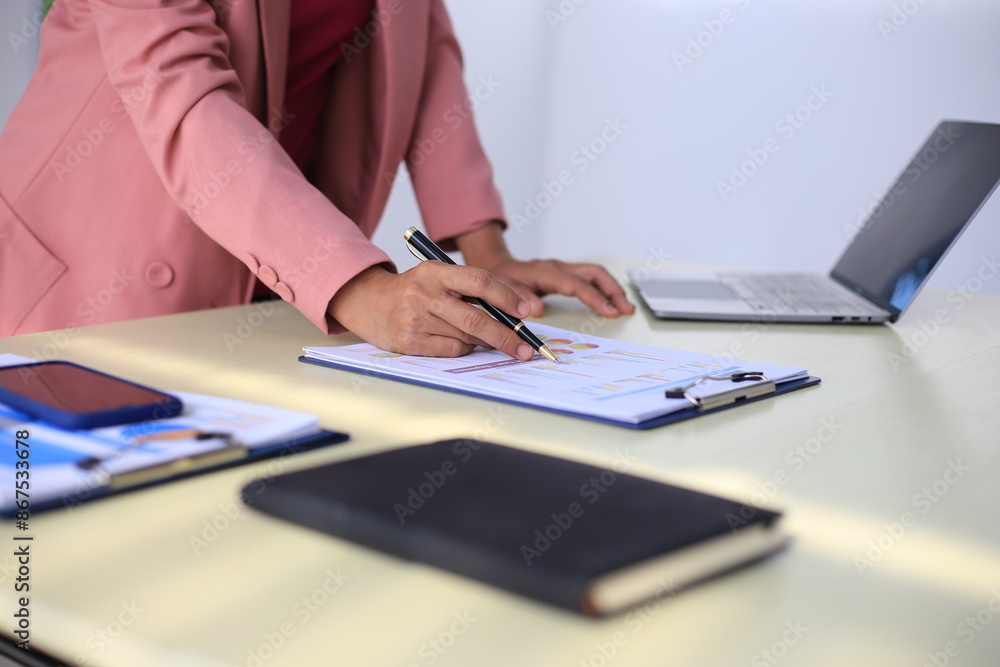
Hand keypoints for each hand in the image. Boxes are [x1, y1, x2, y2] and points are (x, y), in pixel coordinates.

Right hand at [327, 263, 536, 358]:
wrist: (369, 302)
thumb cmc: (414, 291)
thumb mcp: (438, 278)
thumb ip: (470, 290)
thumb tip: (512, 313)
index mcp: (435, 271)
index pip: (479, 281)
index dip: (507, 296)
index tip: (527, 311)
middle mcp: (424, 293)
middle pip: (476, 318)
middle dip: (507, 336)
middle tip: (526, 348)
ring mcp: (415, 319)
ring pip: (466, 337)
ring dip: (484, 342)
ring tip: (488, 340)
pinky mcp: (409, 341)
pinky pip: (451, 350)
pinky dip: (465, 349)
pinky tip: (462, 343)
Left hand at [477, 257, 634, 318]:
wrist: (496, 267)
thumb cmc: (500, 280)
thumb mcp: (502, 291)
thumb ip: (518, 299)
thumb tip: (536, 310)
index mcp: (546, 272)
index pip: (577, 284)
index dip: (594, 298)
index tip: (609, 311)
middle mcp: (558, 267)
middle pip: (594, 273)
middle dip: (612, 290)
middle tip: (625, 309)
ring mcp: (563, 269)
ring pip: (595, 273)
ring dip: (612, 288)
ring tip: (625, 306)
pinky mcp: (565, 273)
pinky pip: (590, 277)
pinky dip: (604, 287)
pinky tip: (612, 299)